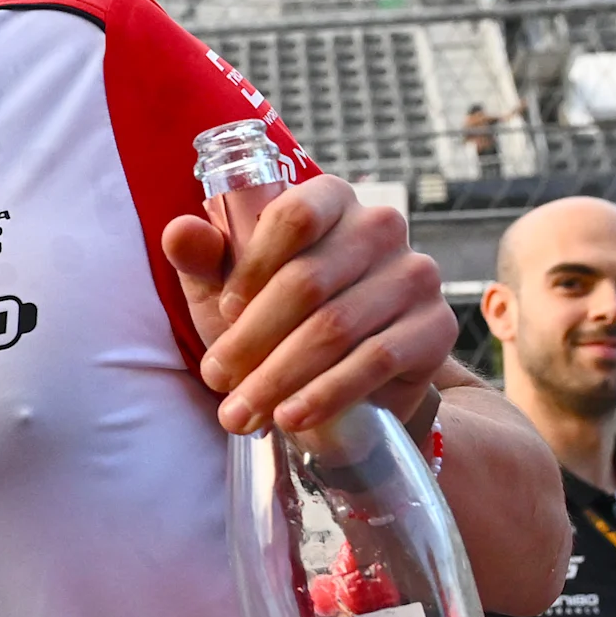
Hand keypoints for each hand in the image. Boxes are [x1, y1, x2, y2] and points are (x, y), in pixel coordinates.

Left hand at [162, 176, 448, 435]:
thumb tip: (178, 233)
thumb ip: (204, 258)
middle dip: (252, 340)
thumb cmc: (279, 319)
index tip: (223, 314)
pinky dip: (326, 394)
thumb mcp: (231, 288)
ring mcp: (415, 275)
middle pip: (308, 281)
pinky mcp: (436, 327)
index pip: (293, 215)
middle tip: (217, 383)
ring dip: (280, 377)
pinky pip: (375, 360)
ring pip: (335, 327)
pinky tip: (292, 417)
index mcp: (331, 199)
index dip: (252, 267)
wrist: (347, 377)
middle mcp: (380, 226)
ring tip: (242, 414)